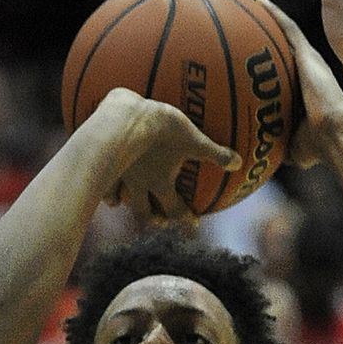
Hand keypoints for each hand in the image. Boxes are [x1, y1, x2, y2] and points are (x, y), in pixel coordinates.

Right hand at [93, 88, 237, 221]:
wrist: (123, 117)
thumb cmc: (160, 127)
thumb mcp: (193, 137)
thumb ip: (215, 152)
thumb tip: (239, 163)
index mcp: (161, 182)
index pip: (175, 209)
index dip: (184, 219)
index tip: (193, 226)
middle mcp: (139, 186)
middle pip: (145, 213)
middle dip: (154, 220)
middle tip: (161, 222)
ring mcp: (119, 177)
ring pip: (120, 201)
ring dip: (126, 206)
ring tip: (126, 207)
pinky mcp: (103, 164)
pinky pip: (103, 183)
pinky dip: (107, 191)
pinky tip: (108, 194)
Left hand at [256, 0, 342, 170]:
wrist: (333, 136)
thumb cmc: (317, 146)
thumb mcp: (292, 145)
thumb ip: (279, 144)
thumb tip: (262, 159)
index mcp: (308, 88)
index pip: (290, 68)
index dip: (278, 58)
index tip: (264, 51)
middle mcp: (311, 70)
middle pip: (290, 45)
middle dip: (276, 30)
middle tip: (259, 15)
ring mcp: (311, 61)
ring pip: (288, 32)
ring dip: (274, 17)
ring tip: (257, 2)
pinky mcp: (309, 55)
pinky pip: (288, 28)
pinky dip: (275, 14)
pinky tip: (261, 1)